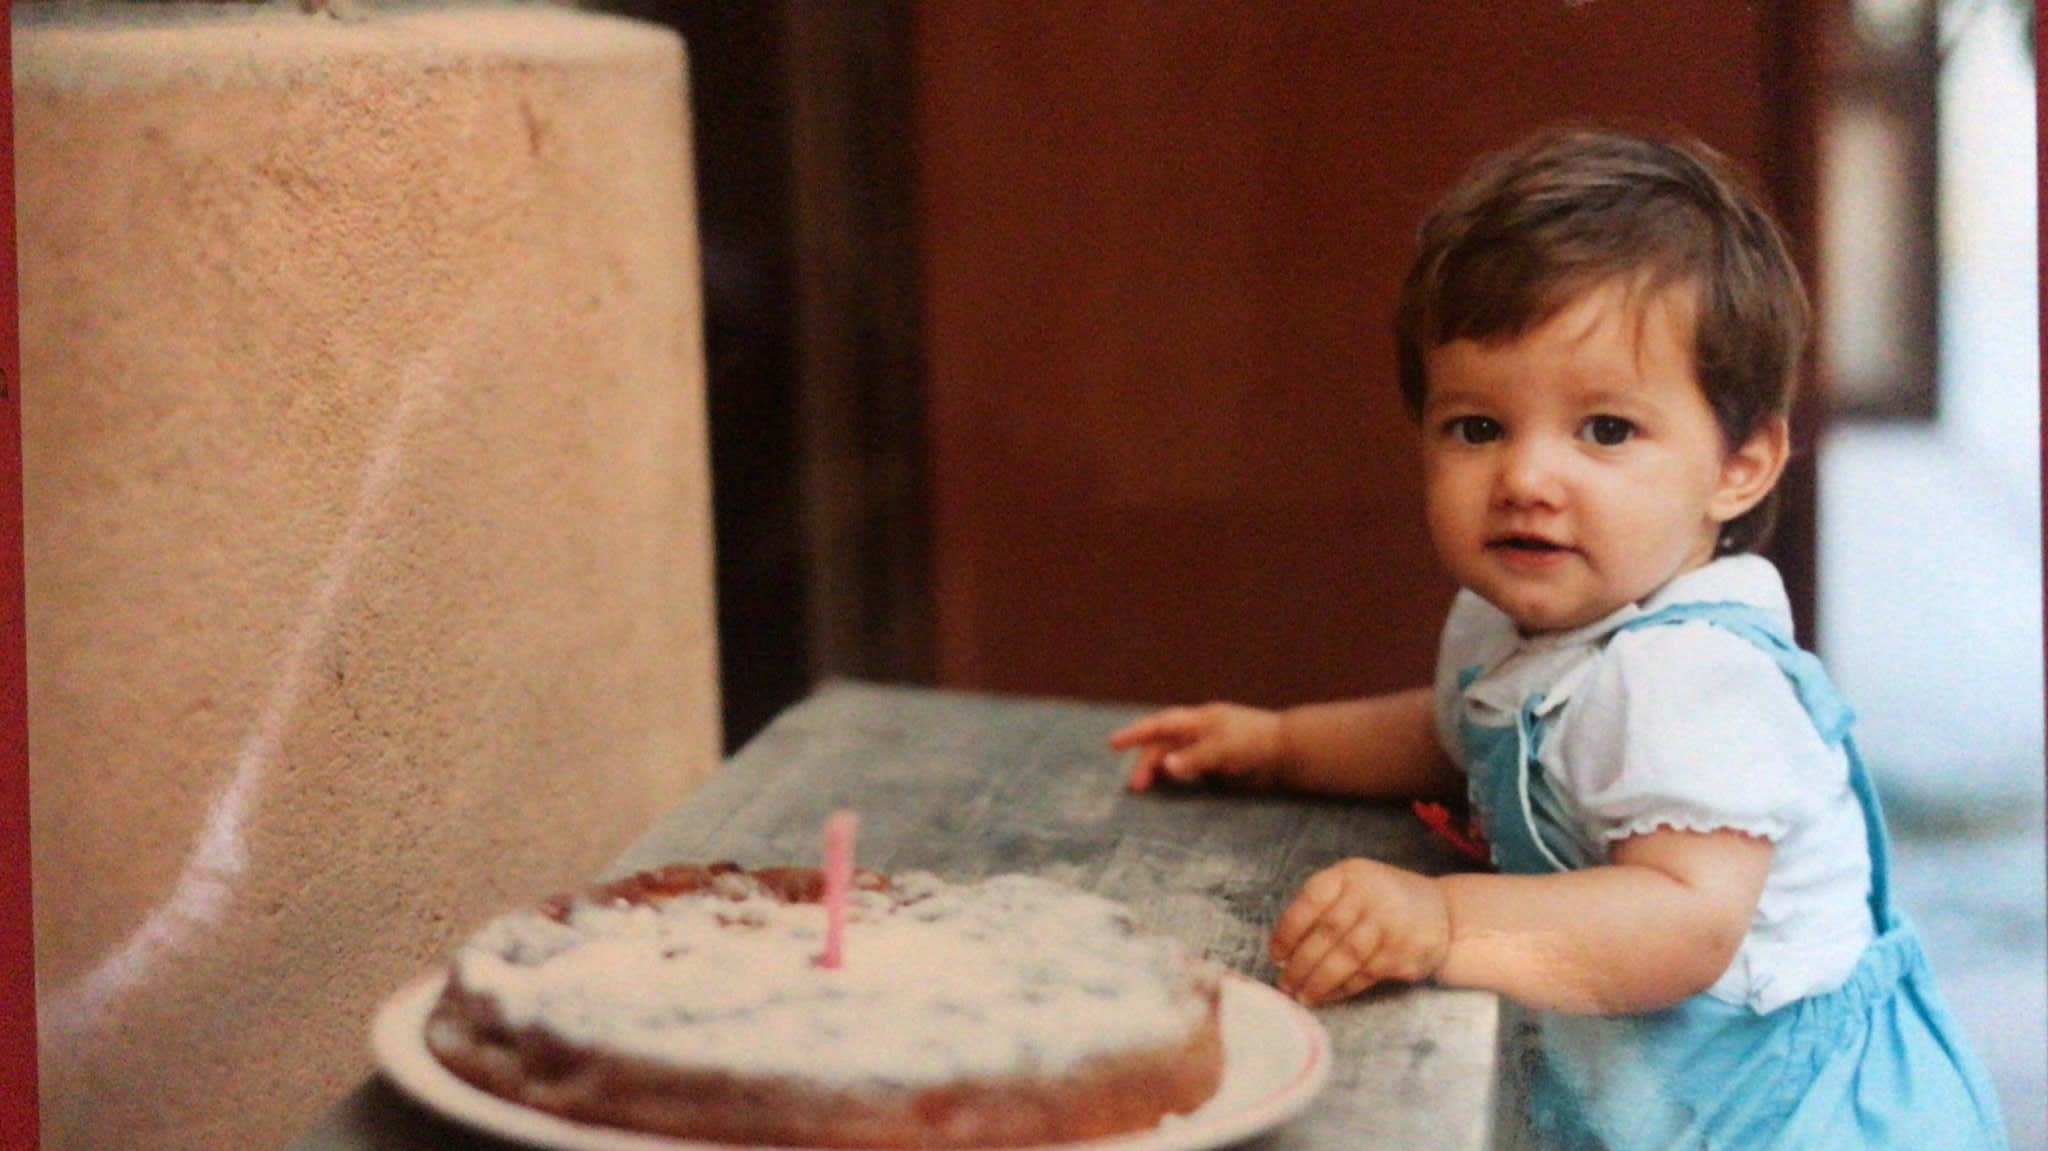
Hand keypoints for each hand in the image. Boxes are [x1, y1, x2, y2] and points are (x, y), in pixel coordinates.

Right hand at [1107, 703, 1285, 791]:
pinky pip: (1187, 770)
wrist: (1288, 752)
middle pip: (1163, 745)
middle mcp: (1197, 732)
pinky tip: (1167, 789)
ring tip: (1144, 789)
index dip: (1135, 733)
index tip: (1112, 744)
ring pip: (1172, 758)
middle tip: (1135, 786)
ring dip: (1157, 771)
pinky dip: (1174, 778)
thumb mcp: (1224, 748)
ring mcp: (1205, 748)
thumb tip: (1164, 766)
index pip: (1159, 725)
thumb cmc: (1257, 741)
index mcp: (1197, 720)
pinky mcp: (1215, 765)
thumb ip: (1195, 757)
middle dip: (1145, 762)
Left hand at [1269, 859, 1448, 1003]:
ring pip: (1346, 958)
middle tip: (1284, 985)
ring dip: (1319, 981)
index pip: (1311, 899)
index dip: (1288, 930)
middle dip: (1300, 964)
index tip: (1275, 955)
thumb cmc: (1382, 901)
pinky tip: (1328, 995)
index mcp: (1350, 874)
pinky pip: (1366, 975)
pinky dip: (1342, 989)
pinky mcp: (1406, 953)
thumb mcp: (1353, 887)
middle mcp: (1371, 895)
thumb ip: (1322, 909)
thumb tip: (1284, 952)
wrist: (1442, 913)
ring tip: (1301, 995)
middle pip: (1327, 933)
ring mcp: (1392, 924)